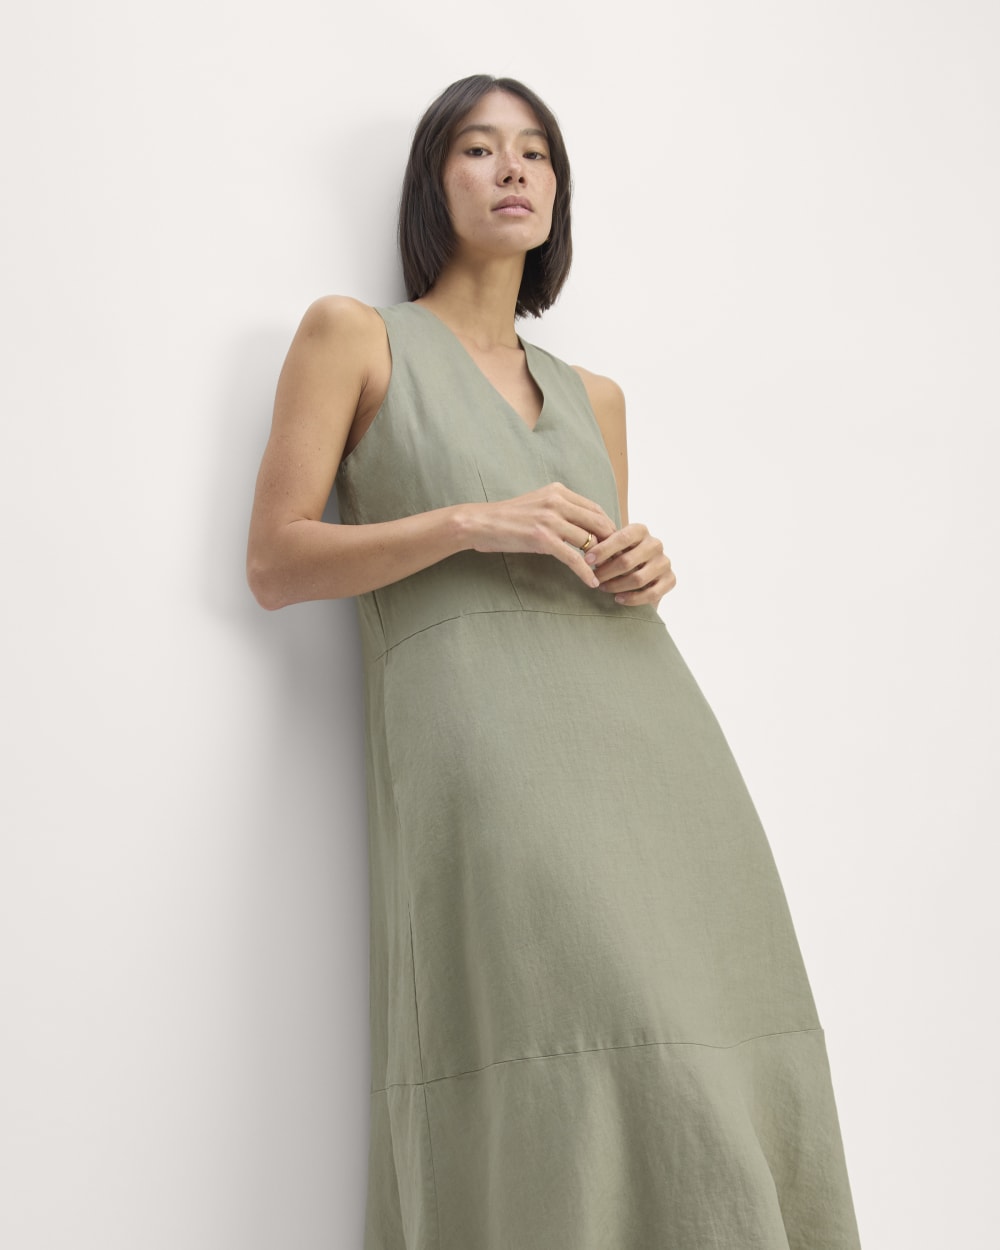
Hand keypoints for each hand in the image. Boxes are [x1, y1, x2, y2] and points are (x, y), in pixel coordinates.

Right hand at [462, 481, 617, 589]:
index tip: (613, 543)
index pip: (595, 508)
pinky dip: (585, 572)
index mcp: (558, 491)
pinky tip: (591, 583)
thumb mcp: (537, 504)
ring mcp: (550, 520)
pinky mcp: (543, 539)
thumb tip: (584, 528)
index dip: (608, 527)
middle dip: (611, 543)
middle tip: (616, 560)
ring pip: (589, 541)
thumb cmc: (507, 518)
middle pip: (599, 523)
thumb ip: (560, 509)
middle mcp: (557, 502)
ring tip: (604, 574)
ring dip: (600, 560)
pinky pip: (573, 558)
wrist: (479, 523)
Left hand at [583, 522, 675, 607]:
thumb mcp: (614, 548)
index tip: (586, 561)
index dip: (603, 550)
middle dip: (606, 572)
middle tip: (594, 578)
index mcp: (641, 530)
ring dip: (617, 586)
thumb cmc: (621, 556)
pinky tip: (618, 599)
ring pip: (638, 579)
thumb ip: (604, 548)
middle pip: (627, 561)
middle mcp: (655, 544)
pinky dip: (632, 599)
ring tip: (603, 588)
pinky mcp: (671, 580)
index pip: (622, 538)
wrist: (644, 572)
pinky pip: (651, 594)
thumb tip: (587, 556)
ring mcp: (665, 562)